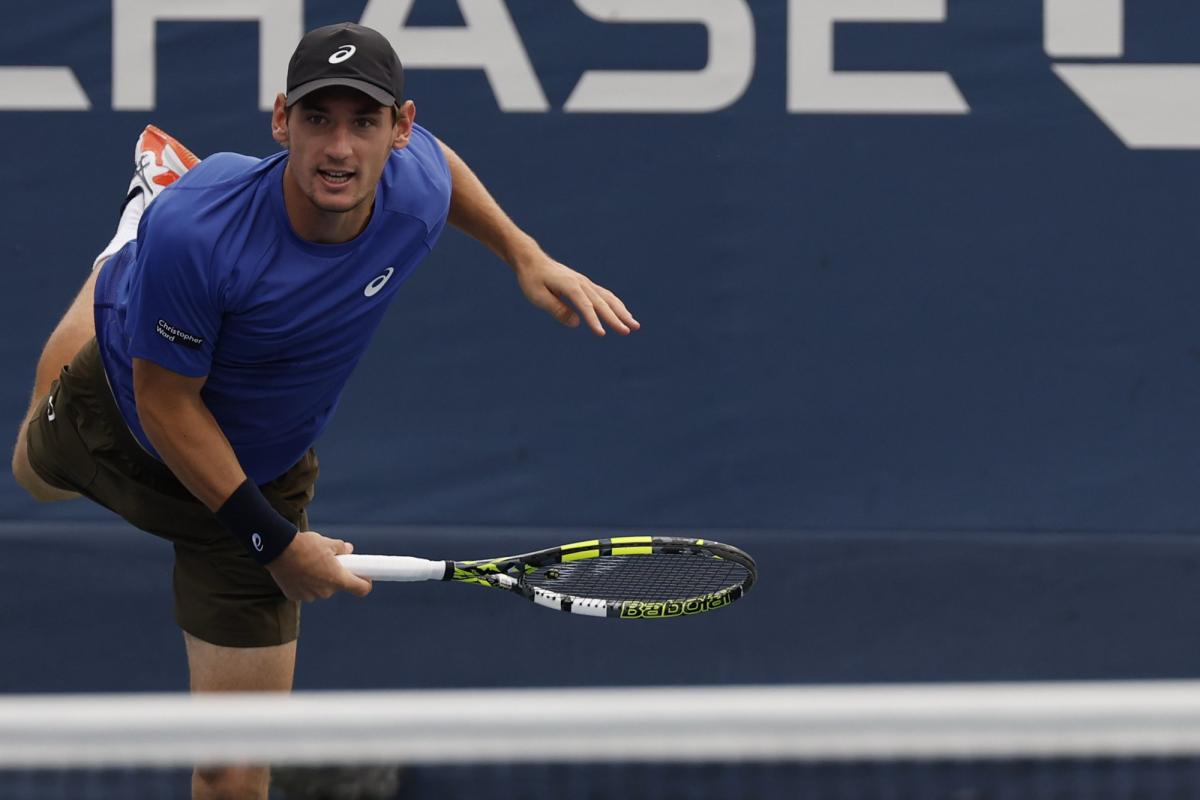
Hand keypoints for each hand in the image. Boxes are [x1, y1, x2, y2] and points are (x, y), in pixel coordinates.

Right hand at [266, 530, 372, 601]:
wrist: (278, 549)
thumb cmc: (306, 545)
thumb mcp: (328, 543)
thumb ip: (342, 549)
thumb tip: (349, 549)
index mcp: (338, 579)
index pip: (362, 589)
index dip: (365, 582)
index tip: (363, 575)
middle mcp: (326, 592)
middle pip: (337, 586)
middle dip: (335, 575)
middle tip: (328, 561)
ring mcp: (309, 596)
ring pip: (320, 588)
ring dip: (318, 579)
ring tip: (309, 563)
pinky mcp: (294, 596)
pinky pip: (305, 590)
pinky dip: (304, 583)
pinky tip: (298, 570)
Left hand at [515, 253, 639, 335]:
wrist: (533, 260)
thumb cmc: (532, 279)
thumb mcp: (538, 296)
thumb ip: (556, 309)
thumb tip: (576, 323)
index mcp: (570, 286)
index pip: (585, 306)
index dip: (594, 320)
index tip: (602, 334)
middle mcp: (582, 283)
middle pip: (602, 302)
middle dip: (616, 318)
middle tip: (628, 331)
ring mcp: (586, 283)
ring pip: (608, 298)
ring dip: (622, 312)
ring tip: (634, 325)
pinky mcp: (586, 285)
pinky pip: (605, 295)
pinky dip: (616, 305)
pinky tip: (623, 314)